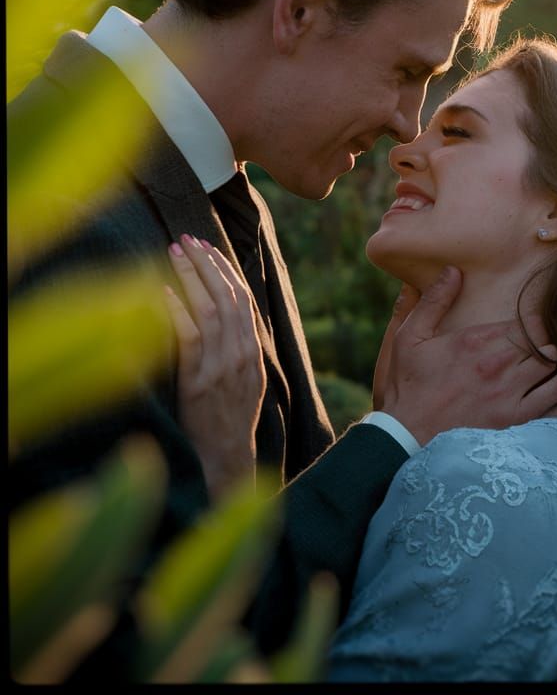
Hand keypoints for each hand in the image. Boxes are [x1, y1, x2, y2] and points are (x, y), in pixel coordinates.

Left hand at [165, 234, 265, 499]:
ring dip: (191, 277)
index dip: (225, 268)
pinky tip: (164, 292)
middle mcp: (242, 352)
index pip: (242, 296)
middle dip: (207, 263)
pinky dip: (178, 311)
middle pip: (227, 296)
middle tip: (187, 239)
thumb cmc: (230, 417)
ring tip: (173, 253)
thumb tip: (223, 311)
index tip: (207, 246)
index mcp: (253, 348)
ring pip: (210, 309)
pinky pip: (190, 338)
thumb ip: (237, 344)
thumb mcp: (245, 377)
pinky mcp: (200, 381)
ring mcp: (222, 366)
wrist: (227, 456)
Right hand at [373, 266, 556, 444]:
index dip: (529, 320)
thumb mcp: (409, 337)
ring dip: (550, 358)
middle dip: (540, 337)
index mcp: (476, 340)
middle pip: (541, 338)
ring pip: (551, 362)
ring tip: (542, 359)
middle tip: (535, 341)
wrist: (407, 437)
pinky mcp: (515, 418)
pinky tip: (555, 380)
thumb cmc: (408, 385)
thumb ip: (434, 301)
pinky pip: (554, 394)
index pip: (524, 319)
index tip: (526, 324)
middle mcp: (497, 363)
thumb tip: (454, 270)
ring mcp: (509, 392)